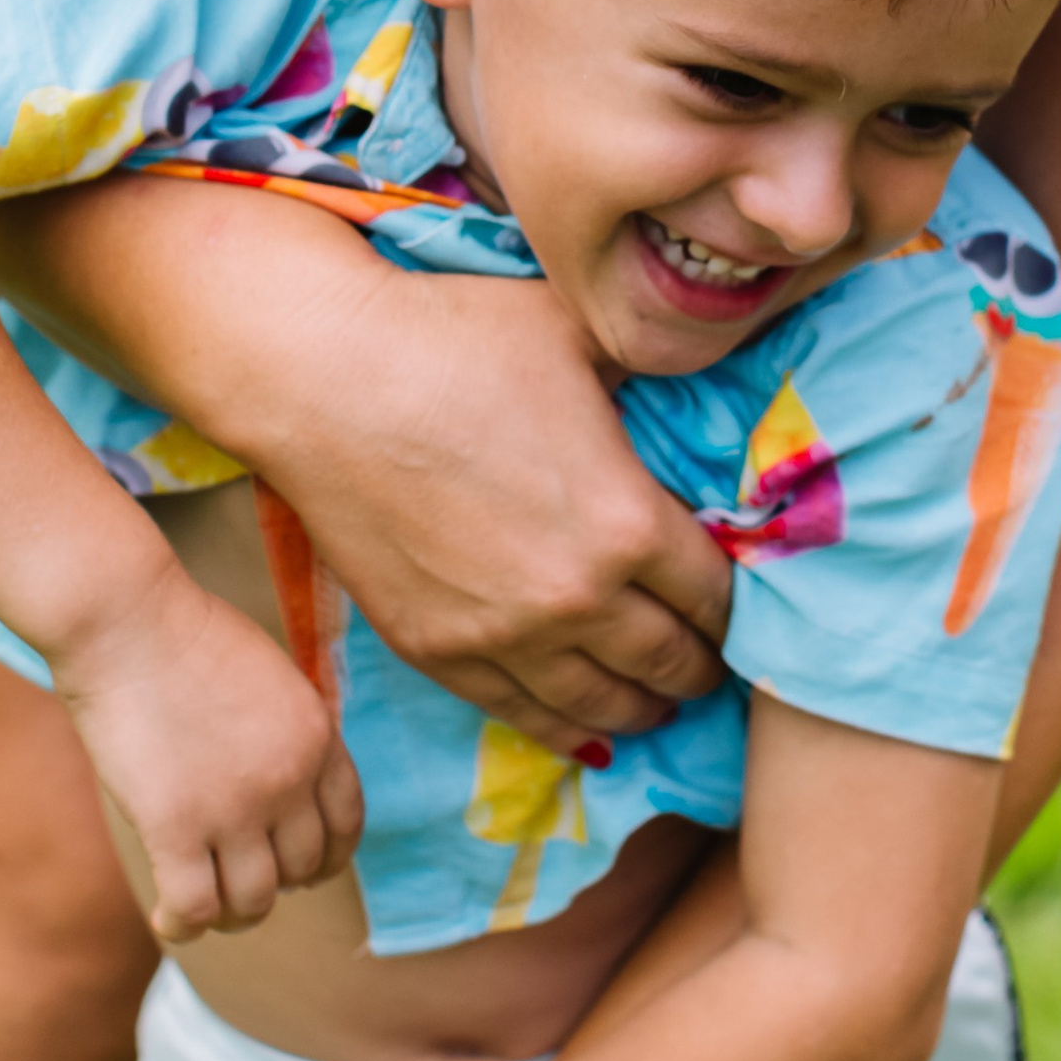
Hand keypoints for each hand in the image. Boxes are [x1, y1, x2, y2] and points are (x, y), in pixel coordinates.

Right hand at [49, 546, 361, 939]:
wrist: (125, 618)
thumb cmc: (184, 634)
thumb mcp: (270, 676)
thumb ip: (288, 733)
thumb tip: (285, 790)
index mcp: (317, 737)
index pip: (347, 824)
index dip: (328, 857)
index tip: (303, 869)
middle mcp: (288, 779)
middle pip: (304, 868)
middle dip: (277, 883)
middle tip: (243, 882)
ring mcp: (235, 808)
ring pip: (255, 901)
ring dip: (235, 915)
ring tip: (209, 909)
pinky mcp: (175, 827)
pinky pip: (195, 907)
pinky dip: (185, 926)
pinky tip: (171, 922)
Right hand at [258, 266, 735, 748]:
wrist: (323, 381)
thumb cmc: (456, 338)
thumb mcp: (580, 334)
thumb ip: (653, 367)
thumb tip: (702, 365)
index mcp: (629, 524)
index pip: (717, 596)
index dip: (737, 602)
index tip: (737, 598)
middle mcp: (578, 600)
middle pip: (673, 662)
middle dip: (704, 664)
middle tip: (713, 658)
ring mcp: (505, 638)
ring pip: (607, 706)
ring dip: (647, 705)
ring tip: (661, 697)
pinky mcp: (440, 653)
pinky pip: (527, 716)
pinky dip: (571, 726)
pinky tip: (592, 725)